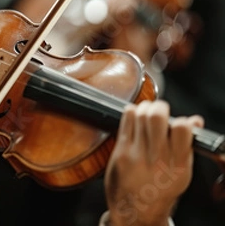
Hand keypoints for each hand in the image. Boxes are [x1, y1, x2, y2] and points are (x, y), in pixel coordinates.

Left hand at [105, 100, 202, 225]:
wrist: (135, 210)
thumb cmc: (160, 189)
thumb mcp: (181, 173)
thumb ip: (186, 147)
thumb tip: (195, 121)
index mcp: (178, 166)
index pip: (182, 129)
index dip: (180, 119)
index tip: (176, 121)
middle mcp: (158, 160)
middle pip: (157, 117)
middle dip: (159, 106)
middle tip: (158, 108)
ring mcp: (137, 156)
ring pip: (140, 116)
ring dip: (144, 107)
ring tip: (146, 110)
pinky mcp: (121, 153)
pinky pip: (126, 122)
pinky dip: (131, 112)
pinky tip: (133, 116)